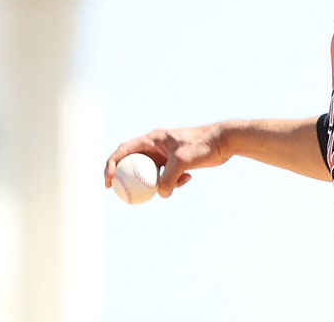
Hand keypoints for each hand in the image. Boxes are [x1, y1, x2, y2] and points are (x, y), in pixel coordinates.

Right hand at [103, 124, 230, 197]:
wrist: (223, 142)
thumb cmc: (203, 145)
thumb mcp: (183, 161)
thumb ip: (169, 178)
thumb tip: (161, 194)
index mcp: (152, 139)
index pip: (124, 150)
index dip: (111, 165)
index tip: (109, 181)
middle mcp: (156, 146)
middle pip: (133, 163)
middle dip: (126, 179)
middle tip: (120, 194)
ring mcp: (165, 155)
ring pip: (150, 174)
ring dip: (153, 184)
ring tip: (161, 192)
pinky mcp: (176, 163)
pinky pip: (166, 177)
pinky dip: (172, 183)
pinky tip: (187, 180)